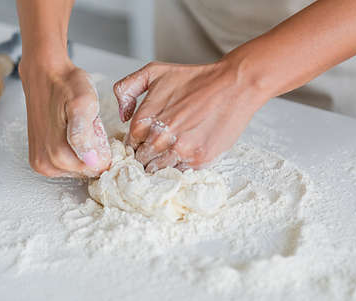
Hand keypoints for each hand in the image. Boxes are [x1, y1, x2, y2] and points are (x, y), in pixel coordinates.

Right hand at [19, 56, 110, 177]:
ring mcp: (41, 164)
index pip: (98, 169)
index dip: (106, 151)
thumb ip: (84, 132)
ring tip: (81, 129)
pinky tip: (73, 136)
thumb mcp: (83, 103)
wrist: (45, 74)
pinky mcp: (39, 161)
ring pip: (78, 170)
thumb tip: (89, 159)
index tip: (100, 131)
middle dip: (95, 152)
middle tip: (90, 127)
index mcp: (59, 154)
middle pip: (88, 171)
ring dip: (84, 152)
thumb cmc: (67, 85)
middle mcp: (46, 164)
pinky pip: (66, 166)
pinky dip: (74, 153)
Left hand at [113, 57, 268, 172]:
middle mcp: (159, 140)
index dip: (138, 143)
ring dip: (164, 164)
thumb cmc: (195, 79)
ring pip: (159, 171)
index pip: (130, 146)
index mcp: (143, 122)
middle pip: (143, 162)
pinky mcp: (199, 161)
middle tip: (162, 147)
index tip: (148, 140)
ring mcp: (179, 152)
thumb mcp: (154, 72)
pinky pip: (180, 173)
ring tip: (175, 150)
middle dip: (149, 156)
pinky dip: (181, 167)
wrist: (233, 85)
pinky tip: (187, 153)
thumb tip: (122, 116)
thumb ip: (127, 89)